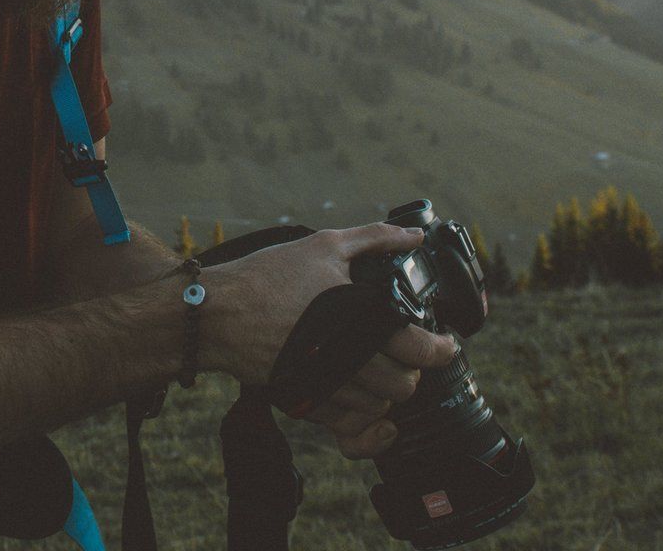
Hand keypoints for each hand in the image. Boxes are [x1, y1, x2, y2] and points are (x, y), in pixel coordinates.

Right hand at [200, 222, 459, 458]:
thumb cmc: (269, 276)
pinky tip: (354, 396)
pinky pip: (345, 426)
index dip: (442, 351)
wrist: (217, 312)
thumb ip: (374, 239)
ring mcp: (327, 384)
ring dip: (383, 395)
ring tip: (376, 373)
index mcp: (363, 318)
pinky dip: (357, 418)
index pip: (422, 350)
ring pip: (377, 409)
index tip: (445, 347)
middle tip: (403, 359)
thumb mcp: (324, 246)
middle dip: (410, 374)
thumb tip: (415, 235)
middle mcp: (350, 357)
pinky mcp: (305, 400)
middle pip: (404, 387)